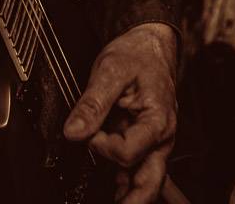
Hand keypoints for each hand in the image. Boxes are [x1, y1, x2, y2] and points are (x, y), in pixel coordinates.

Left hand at [63, 22, 178, 203]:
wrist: (149, 45)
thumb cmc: (138, 54)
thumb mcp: (111, 70)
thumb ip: (92, 103)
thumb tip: (75, 131)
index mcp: (157, 120)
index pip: (129, 152)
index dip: (103, 146)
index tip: (89, 132)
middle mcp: (160, 137)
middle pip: (150, 181)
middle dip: (134, 200)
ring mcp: (152, 142)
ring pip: (146, 180)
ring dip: (130, 196)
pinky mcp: (142, 142)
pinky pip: (136, 170)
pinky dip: (125, 186)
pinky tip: (115, 196)